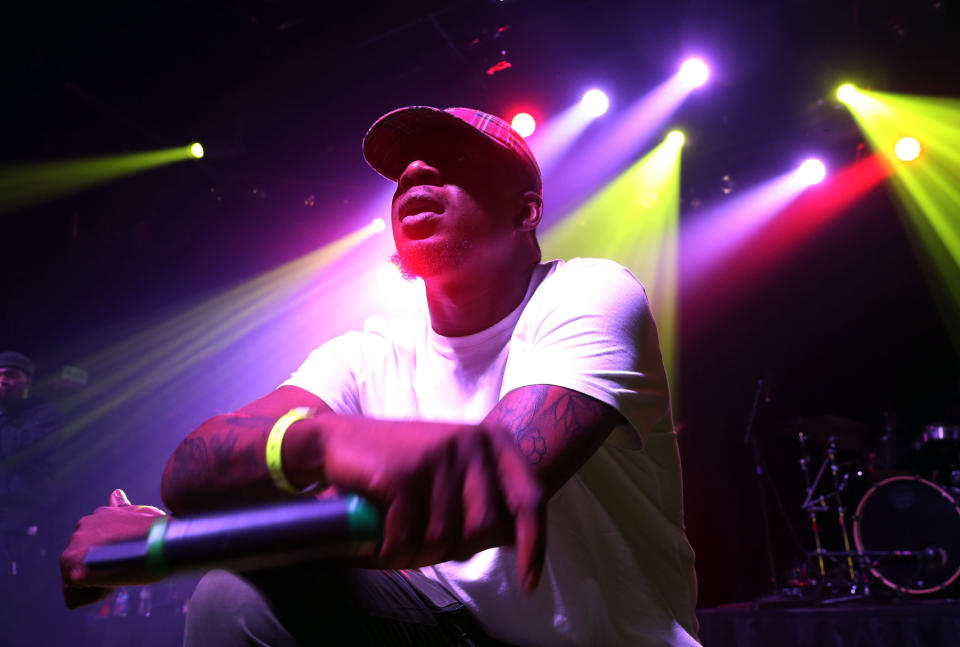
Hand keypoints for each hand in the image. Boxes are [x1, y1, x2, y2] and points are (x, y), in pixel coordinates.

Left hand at [60, 489, 166, 607]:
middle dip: (99, 570)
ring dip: (96, 582)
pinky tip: (113, 583)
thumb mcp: (137, 513)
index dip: (109, 557)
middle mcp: (79, 530)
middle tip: (125, 564)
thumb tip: (115, 493)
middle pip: (81, 565)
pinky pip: (75, 598)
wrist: (164, 541)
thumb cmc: (158, 529)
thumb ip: (120, 508)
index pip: (90, 548)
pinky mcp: (72, 572)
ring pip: (77, 583)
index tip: (127, 553)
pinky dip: (91, 596)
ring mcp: (73, 550)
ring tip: (121, 572)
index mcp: (93, 518)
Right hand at [313, 415, 545, 590]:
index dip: (533, 545)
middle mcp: (472, 442)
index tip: (528, 584)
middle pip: (484, 529)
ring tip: (395, 541)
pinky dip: (391, 551)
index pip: (529, 499)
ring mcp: (439, 455)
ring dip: (416, 555)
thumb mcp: (450, 471)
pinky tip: (379, 542)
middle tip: (420, 544)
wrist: (336, 442)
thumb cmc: (397, 465)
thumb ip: (481, 497)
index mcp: (491, 441)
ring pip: (444, 538)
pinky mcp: (405, 472)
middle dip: (453, 550)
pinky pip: (409, 537)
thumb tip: (514, 539)